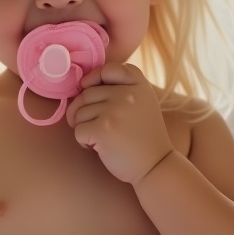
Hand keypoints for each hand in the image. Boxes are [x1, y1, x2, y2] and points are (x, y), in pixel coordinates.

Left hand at [65, 62, 172, 184]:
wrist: (155, 165)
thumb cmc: (143, 136)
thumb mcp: (142, 102)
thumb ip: (120, 88)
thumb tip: (81, 84)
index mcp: (138, 84)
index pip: (108, 69)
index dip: (93, 78)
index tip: (90, 90)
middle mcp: (127, 93)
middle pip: (86, 94)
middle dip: (83, 111)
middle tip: (96, 127)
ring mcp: (115, 110)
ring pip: (78, 112)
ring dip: (84, 127)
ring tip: (102, 138)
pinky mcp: (103, 129)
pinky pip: (78, 130)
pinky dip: (83, 141)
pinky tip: (99, 147)